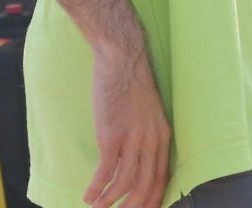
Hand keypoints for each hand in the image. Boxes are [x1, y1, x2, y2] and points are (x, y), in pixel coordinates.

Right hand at [85, 42, 169, 207]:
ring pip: (125, 183)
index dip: (152, 199)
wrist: (122, 59)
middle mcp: (152, 140)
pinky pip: (105, 172)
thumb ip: (147, 135)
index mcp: (163, 136)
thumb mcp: (149, 112)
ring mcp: (133, 139)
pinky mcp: (112, 135)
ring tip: (97, 207)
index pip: (162, 178)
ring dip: (109, 201)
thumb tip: (137, 157)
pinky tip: (88, 195)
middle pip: (146, 186)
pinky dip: (96, 188)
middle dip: (131, 207)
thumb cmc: (132, 84)